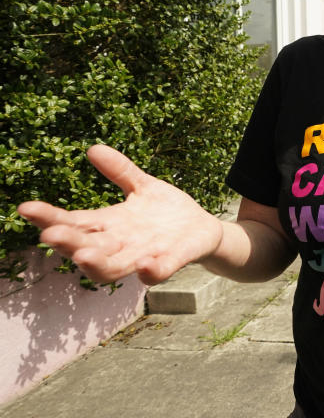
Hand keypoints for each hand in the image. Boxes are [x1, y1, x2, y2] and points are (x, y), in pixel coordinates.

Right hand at [17, 145, 223, 284]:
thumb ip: (120, 171)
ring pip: (114, 266)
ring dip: (98, 263)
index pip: (75, 223)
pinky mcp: (173, 260)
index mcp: (110, 225)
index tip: (26, 207)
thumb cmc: (166, 211)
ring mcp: (146, 255)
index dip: (50, 217)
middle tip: (50, 236)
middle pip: (87, 248)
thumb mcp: (143, 186)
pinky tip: (145, 266)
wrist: (203, 229)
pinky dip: (152, 270)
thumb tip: (92, 148)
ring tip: (84, 256)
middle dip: (69, 243)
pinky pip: (160, 270)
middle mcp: (122, 244)